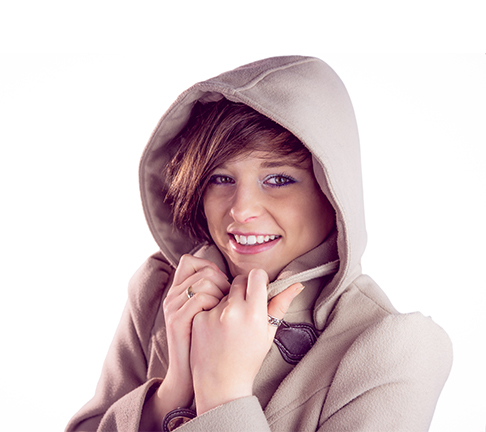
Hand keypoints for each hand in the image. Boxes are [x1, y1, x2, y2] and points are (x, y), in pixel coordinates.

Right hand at [152, 255, 229, 419]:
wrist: (190, 374)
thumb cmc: (206, 343)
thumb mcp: (207, 313)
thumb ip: (213, 294)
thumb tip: (235, 278)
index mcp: (178, 291)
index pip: (190, 261)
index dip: (210, 267)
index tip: (223, 284)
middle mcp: (172, 295)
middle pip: (202, 270)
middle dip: (222, 282)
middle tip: (229, 300)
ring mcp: (173, 307)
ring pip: (204, 282)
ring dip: (221, 293)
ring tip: (225, 310)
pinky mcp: (176, 320)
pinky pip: (200, 298)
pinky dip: (215, 304)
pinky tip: (219, 317)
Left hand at [190, 268, 302, 414]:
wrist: (221, 384)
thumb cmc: (248, 360)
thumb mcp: (269, 333)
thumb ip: (281, 305)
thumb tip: (296, 284)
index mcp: (254, 313)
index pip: (256, 275)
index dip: (258, 280)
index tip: (258, 288)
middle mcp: (233, 310)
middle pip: (239, 280)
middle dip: (243, 289)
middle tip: (245, 307)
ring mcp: (213, 314)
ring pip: (223, 293)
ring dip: (228, 302)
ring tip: (229, 325)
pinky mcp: (199, 318)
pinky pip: (209, 304)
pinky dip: (212, 313)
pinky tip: (215, 331)